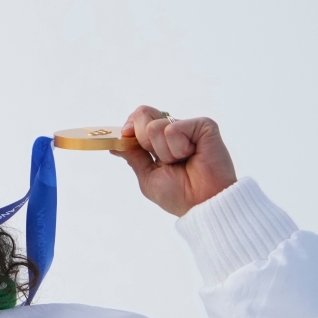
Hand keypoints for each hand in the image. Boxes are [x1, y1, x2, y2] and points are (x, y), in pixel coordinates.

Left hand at [111, 106, 237, 216]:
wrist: (201, 203)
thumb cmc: (178, 194)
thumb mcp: (147, 176)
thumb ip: (133, 156)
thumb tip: (115, 145)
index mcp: (159, 141)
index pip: (138, 119)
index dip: (128, 127)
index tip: (125, 136)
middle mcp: (173, 131)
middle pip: (142, 114)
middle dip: (143, 141)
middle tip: (163, 160)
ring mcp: (188, 127)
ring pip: (155, 126)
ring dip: (164, 152)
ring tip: (182, 161)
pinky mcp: (203, 126)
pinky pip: (173, 129)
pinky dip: (178, 148)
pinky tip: (192, 155)